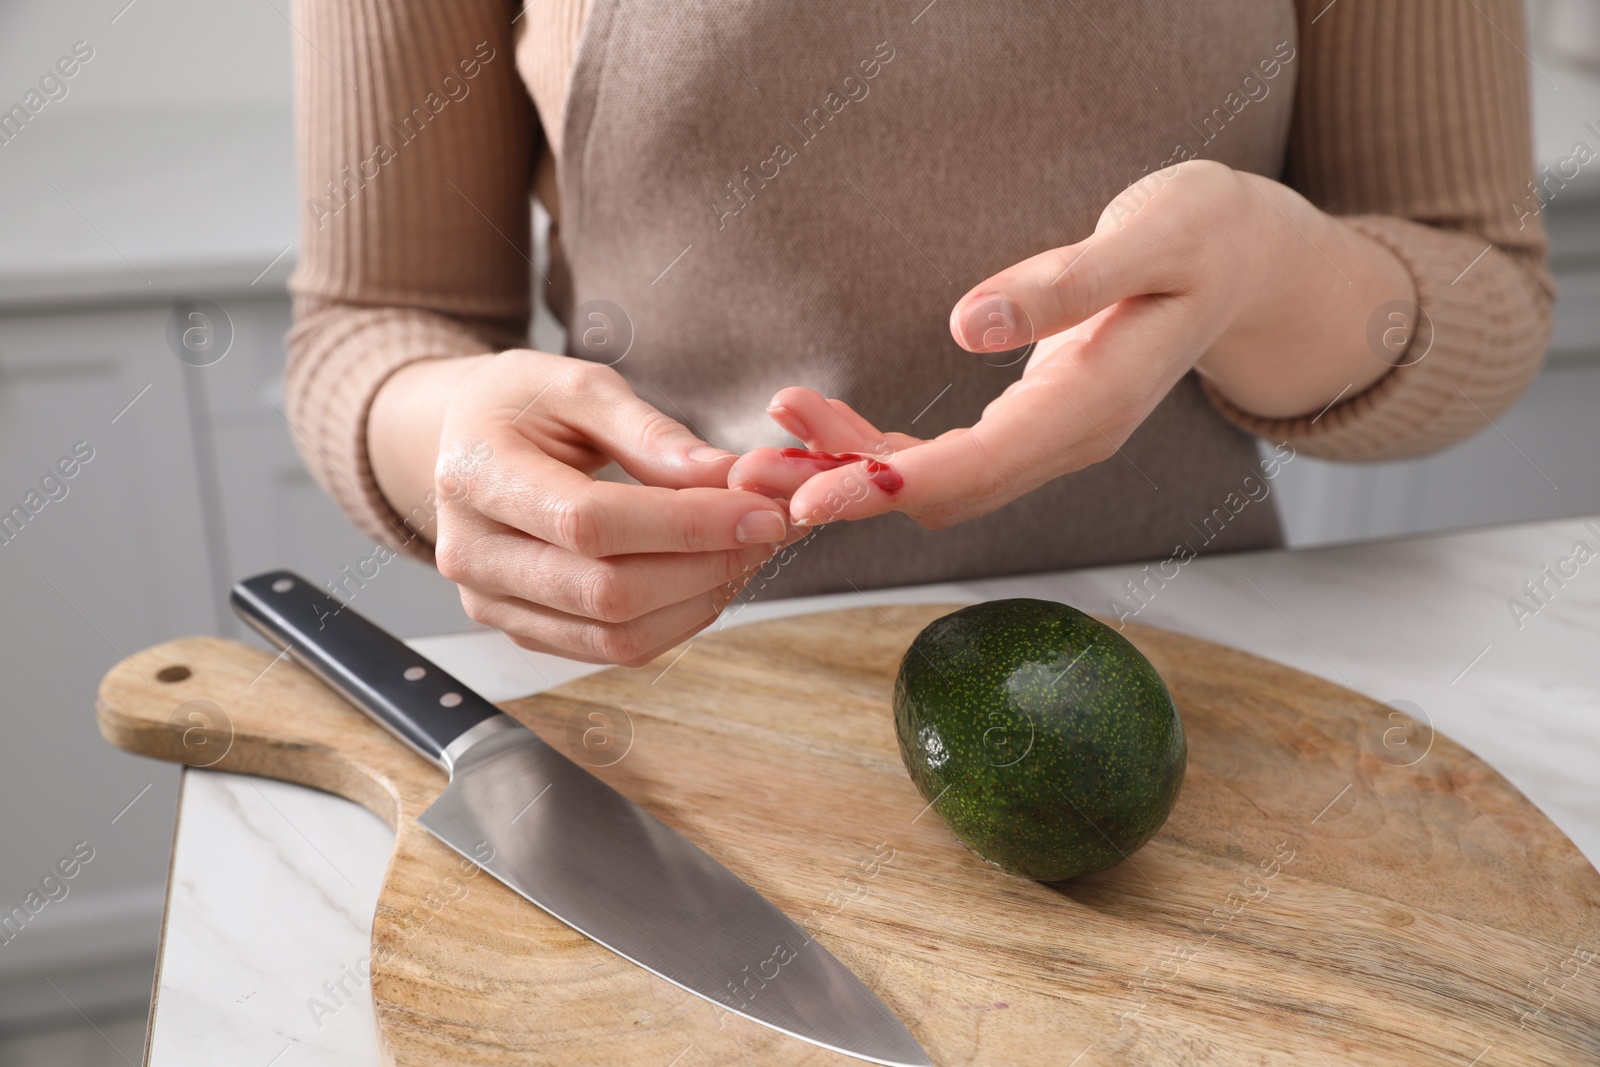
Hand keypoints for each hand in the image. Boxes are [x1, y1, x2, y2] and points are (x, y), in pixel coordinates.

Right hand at [371, 350, 797, 664]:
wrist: (467, 440)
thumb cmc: (522, 405)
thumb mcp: (579, 385)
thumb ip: (651, 432)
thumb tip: (728, 478)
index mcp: (477, 474)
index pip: (590, 522)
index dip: (686, 524)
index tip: (759, 509)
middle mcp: (473, 553)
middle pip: (607, 591)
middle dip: (707, 564)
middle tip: (769, 529)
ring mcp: (492, 602)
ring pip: (616, 635)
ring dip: (701, 599)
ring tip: (748, 551)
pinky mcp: (522, 630)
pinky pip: (611, 648)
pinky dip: (677, 619)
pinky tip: (710, 576)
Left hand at [729, 160, 1412, 528]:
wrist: (1250, 262)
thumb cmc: (1208, 237)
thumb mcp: (1153, 238)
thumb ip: (1063, 284)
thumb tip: (965, 325)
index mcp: (1091, 409)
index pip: (975, 471)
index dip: (883, 487)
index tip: (807, 497)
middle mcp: (1065, 441)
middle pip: (940, 494)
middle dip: (840, 490)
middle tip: (744, 481)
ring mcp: (1048, 440)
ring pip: (934, 483)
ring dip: (846, 473)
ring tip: (762, 449)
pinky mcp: (1030, 422)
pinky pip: (942, 456)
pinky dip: (876, 450)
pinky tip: (821, 427)